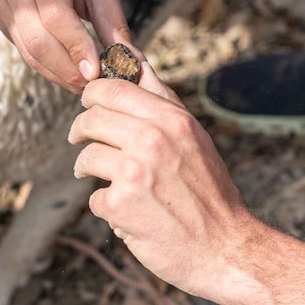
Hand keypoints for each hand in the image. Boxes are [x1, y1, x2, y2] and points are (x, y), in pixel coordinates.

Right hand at [0, 0, 137, 92]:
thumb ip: (114, 26)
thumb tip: (130, 63)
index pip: (55, 15)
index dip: (76, 46)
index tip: (96, 71)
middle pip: (38, 38)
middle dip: (67, 68)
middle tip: (92, 85)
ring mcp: (4, 3)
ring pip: (29, 51)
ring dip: (58, 74)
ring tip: (83, 83)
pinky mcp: (3, 20)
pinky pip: (25, 52)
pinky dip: (48, 68)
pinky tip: (68, 73)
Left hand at [68, 63, 250, 295]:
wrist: (226, 248)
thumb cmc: (209, 191)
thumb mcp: (193, 135)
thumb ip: (160, 98)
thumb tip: (133, 57)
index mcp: (171, 119)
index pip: (112, 89)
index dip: (92, 95)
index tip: (88, 105)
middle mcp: (152, 140)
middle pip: (91, 119)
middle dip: (80, 129)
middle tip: (79, 139)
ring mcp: (134, 173)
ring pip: (86, 157)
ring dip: (86, 168)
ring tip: (94, 175)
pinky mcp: (120, 206)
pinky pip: (93, 197)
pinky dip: (105, 206)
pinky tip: (124, 212)